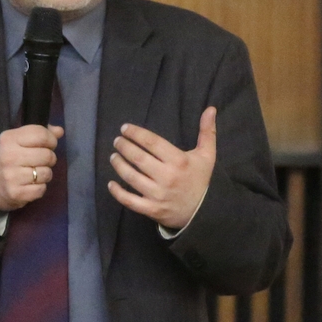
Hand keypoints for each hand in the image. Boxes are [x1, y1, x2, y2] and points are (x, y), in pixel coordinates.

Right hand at [0, 123, 63, 212]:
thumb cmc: (3, 158)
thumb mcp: (15, 140)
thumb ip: (38, 133)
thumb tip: (60, 131)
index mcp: (9, 139)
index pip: (41, 134)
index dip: (51, 140)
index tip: (49, 145)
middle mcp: (9, 156)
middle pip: (47, 155)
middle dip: (50, 158)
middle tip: (41, 161)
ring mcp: (12, 176)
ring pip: (46, 173)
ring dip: (45, 174)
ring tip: (35, 173)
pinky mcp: (16, 193)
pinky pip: (41, 189)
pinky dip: (40, 187)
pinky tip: (30, 184)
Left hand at [108, 107, 215, 231]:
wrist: (203, 212)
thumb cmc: (201, 180)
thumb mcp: (207, 155)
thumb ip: (207, 132)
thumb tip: (211, 109)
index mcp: (179, 161)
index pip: (152, 142)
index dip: (136, 133)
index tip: (125, 128)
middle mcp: (167, 177)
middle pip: (138, 158)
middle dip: (124, 146)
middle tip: (117, 141)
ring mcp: (158, 195)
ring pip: (131, 177)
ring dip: (119, 165)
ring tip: (113, 156)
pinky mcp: (152, 209)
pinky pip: (130, 201)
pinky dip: (118, 192)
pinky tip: (111, 183)